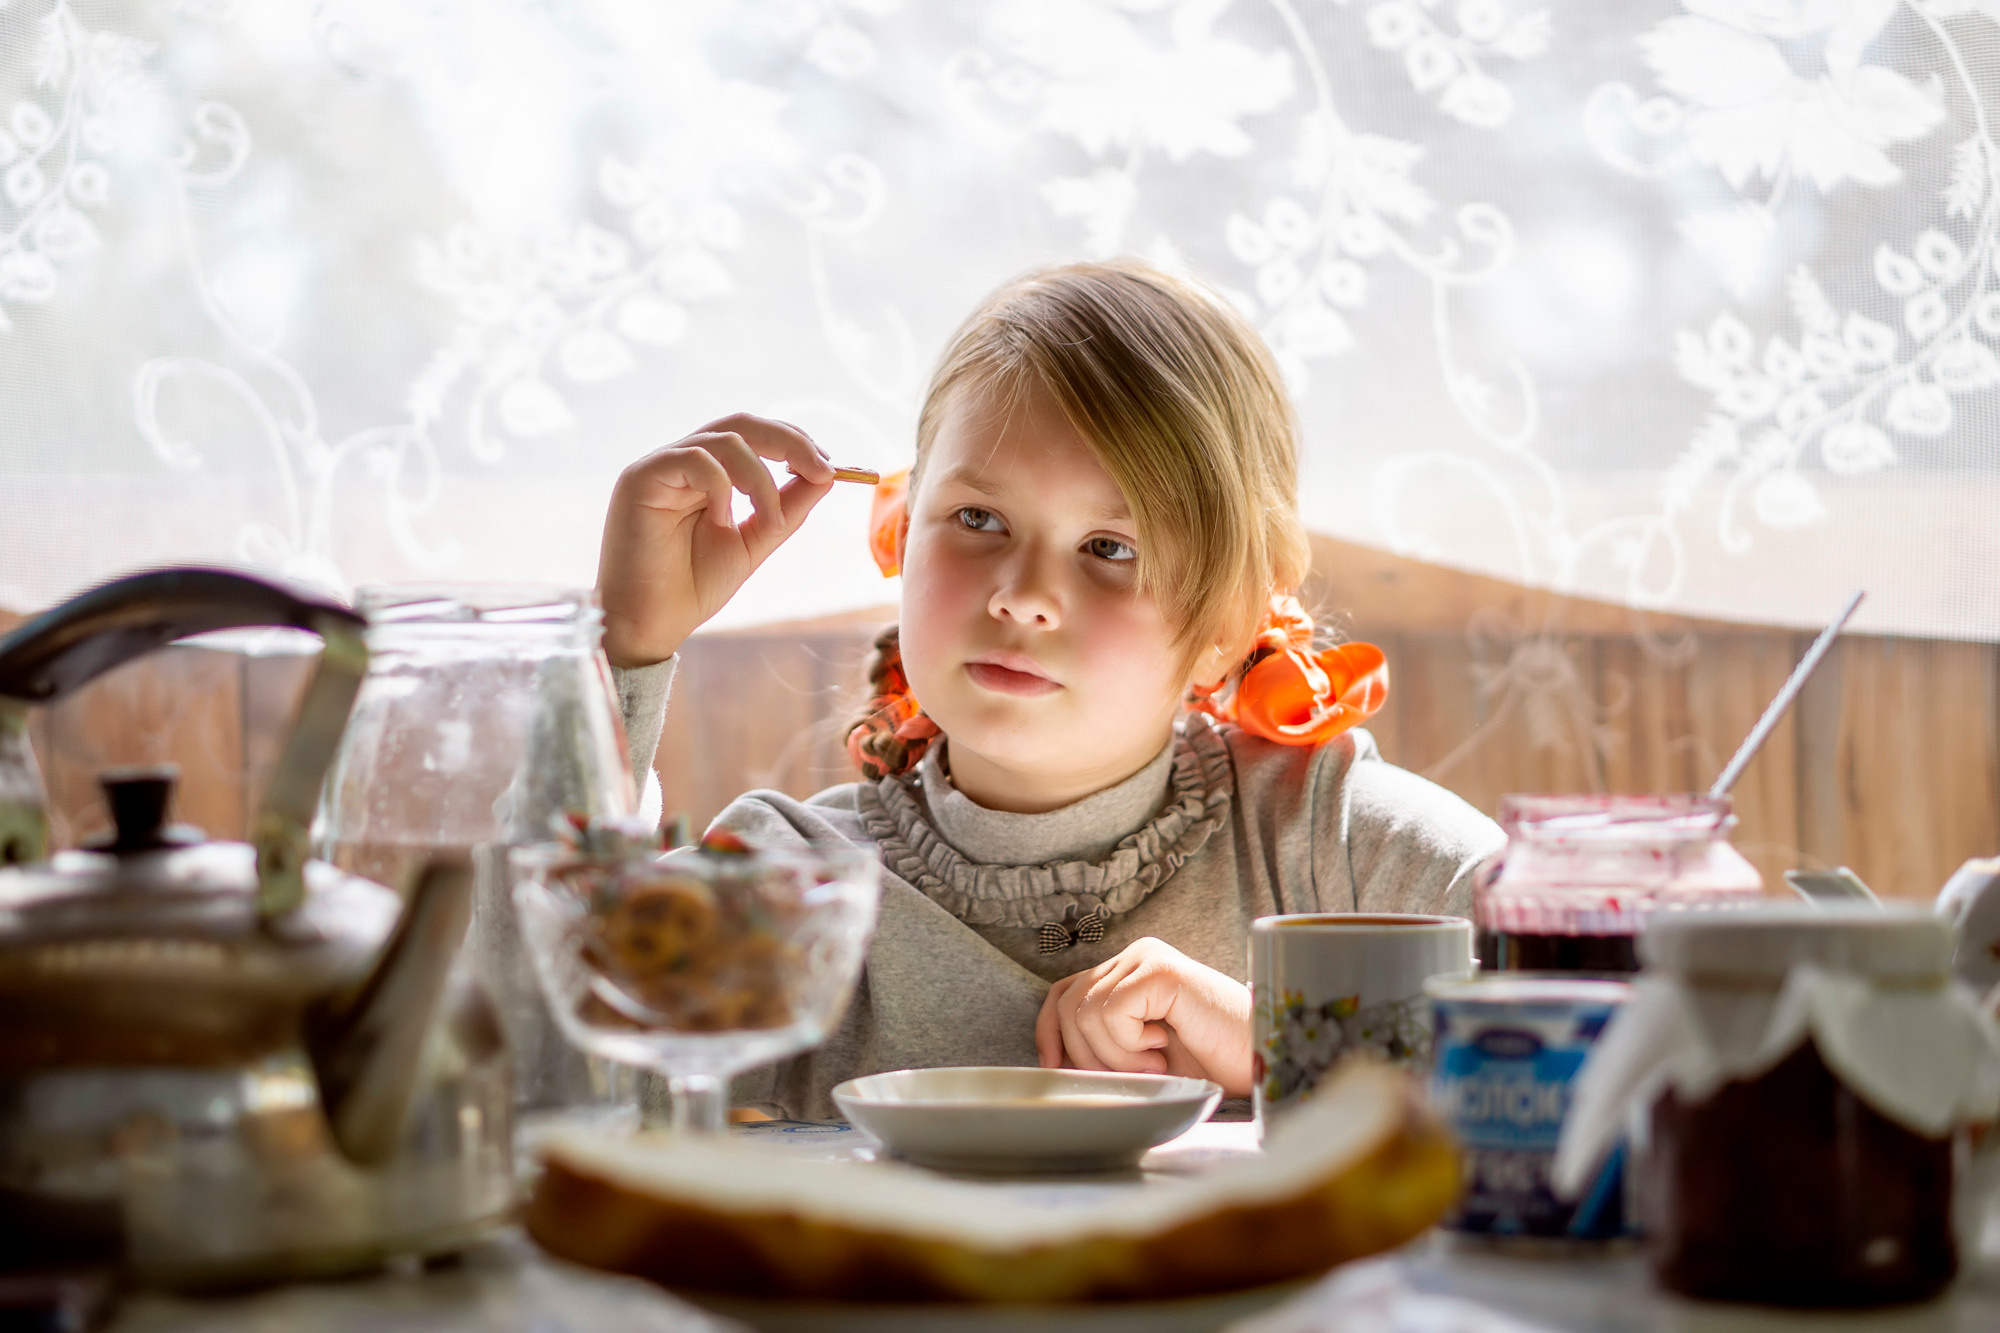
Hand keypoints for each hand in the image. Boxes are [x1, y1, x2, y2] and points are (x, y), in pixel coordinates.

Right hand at [596, 415, 835, 666]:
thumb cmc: (694, 586)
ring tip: (770, 522)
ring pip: (724, 440)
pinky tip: (722, 522)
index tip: (828, 467)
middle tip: (822, 469)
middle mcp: (682, 461)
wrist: (652, 623)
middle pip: (741, 423)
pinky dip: (721, 487)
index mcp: (706, 472)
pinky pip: (693, 459)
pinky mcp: (640, 478)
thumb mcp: (756, 540)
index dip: (793, 441)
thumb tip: (826, 474)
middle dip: (790, 442)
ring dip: (761, 479)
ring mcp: (660, 466)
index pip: (753, 434)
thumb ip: (788, 506)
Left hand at [1034, 937, 1252, 1096]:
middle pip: (1068, 1005)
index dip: (1049, 1029)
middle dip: (1087, 1055)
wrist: (1266, 1058)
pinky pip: (1111, 1012)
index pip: (1064, 992)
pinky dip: (1129, 1045)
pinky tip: (1162, 1049)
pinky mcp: (1161, 970)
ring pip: (1085, 1013)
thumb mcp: (1143, 1058)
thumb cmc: (1212, 1062)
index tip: (1054, 1067)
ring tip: (1155, 1064)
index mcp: (1128, 973)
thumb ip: (1104, 1045)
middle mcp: (1135, 957)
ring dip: (1114, 1056)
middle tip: (1134, 1074)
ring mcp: (1147, 958)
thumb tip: (1052, 1060)